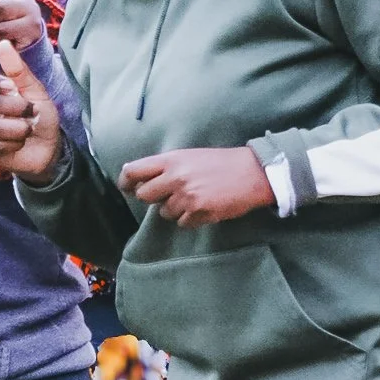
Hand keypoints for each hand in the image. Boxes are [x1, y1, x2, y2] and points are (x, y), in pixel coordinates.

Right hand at [0, 39, 62, 179]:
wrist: (49, 148)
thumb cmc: (41, 117)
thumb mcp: (36, 91)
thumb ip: (19, 71)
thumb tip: (3, 43)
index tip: (10, 87)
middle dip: (17, 108)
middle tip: (31, 113)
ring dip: (18, 128)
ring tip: (28, 129)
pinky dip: (15, 143)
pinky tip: (19, 143)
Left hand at [117, 146, 273, 226]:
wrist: (253, 173)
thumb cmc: (221, 163)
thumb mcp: (189, 156)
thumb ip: (165, 166)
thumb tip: (140, 179)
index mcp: (171, 160)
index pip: (134, 171)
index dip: (126, 181)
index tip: (127, 187)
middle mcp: (175, 177)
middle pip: (143, 195)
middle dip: (152, 197)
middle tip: (168, 194)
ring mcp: (186, 196)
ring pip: (164, 212)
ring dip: (175, 209)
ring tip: (194, 197)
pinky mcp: (198, 212)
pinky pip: (182, 223)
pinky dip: (190, 218)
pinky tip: (204, 206)